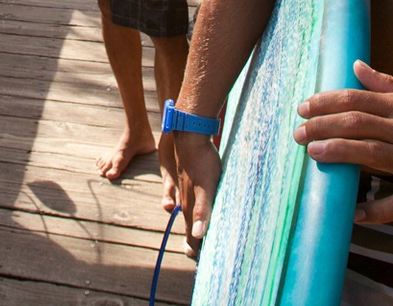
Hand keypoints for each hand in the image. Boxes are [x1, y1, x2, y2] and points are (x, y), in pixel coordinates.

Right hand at [173, 131, 221, 255]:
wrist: (191, 134)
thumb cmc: (201, 160)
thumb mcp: (206, 187)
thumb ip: (202, 210)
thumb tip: (199, 234)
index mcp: (190, 203)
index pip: (192, 231)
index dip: (194, 245)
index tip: (196, 258)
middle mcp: (186, 197)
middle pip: (190, 222)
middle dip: (193, 238)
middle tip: (194, 253)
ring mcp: (188, 186)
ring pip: (190, 210)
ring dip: (194, 223)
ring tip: (196, 232)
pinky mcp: (192, 176)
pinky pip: (195, 197)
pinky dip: (197, 207)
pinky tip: (199, 204)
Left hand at [295, 62, 392, 223]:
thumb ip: (389, 85)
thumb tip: (356, 67)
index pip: (357, 100)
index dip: (326, 103)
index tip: (303, 108)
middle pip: (357, 124)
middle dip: (322, 126)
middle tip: (297, 133)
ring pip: (371, 155)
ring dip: (338, 154)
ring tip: (313, 154)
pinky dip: (374, 210)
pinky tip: (353, 213)